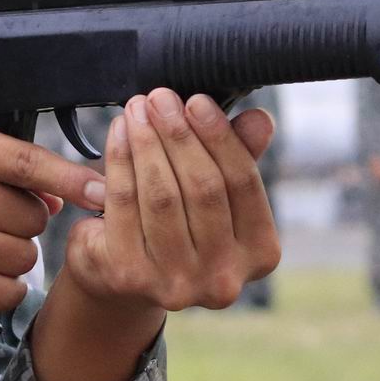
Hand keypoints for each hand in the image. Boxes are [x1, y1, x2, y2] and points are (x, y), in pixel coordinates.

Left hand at [58, 89, 279, 312]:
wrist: (125, 275)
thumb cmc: (182, 222)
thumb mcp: (217, 192)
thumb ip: (240, 154)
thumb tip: (259, 119)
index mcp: (260, 253)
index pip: (242, 183)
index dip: (219, 137)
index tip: (196, 100)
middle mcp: (224, 278)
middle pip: (202, 188)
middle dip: (178, 134)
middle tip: (159, 97)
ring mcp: (176, 283)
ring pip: (161, 195)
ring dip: (147, 142)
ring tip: (137, 109)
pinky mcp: (129, 276)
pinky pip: (124, 204)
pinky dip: (119, 161)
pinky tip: (118, 133)